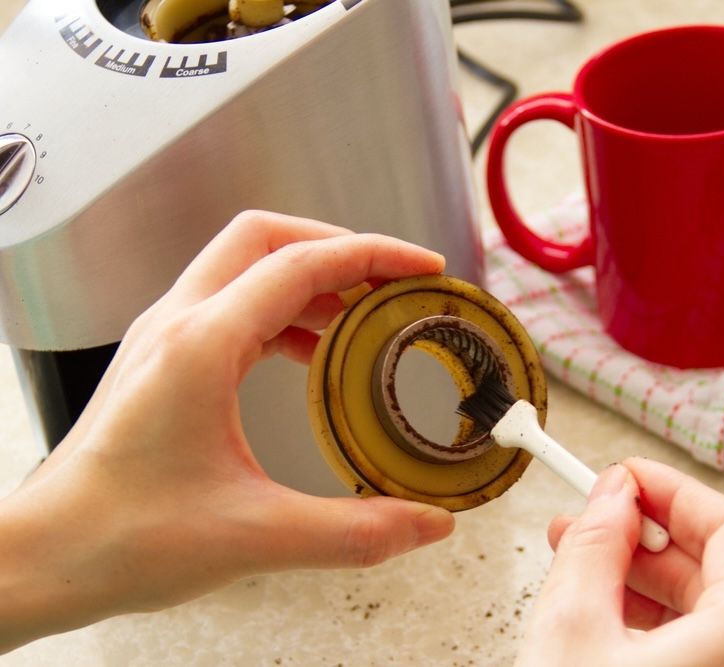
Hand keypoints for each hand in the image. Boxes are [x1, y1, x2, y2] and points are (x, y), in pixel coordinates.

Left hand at [0, 211, 454, 651]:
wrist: (42, 558)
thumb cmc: (118, 539)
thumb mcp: (255, 537)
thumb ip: (356, 532)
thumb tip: (431, 524)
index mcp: (201, 345)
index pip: (301, 263)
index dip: (373, 256)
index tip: (423, 269)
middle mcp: (178, 324)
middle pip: (267, 238)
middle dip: (338, 246)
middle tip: (392, 279)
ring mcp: (164, 338)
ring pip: (245, 266)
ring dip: (309, 277)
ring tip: (363, 315)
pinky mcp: (161, 361)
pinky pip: (231, 306)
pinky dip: (283, 311)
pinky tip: (312, 353)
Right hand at [517, 458, 723, 666]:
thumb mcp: (573, 629)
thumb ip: (595, 547)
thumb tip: (612, 497)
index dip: (671, 489)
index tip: (626, 475)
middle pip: (721, 563)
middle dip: (648, 532)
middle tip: (594, 513)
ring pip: (708, 605)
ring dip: (645, 574)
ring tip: (582, 558)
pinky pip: (703, 642)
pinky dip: (655, 617)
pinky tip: (604, 605)